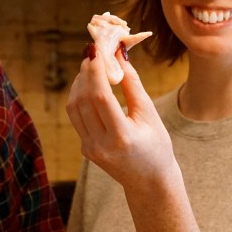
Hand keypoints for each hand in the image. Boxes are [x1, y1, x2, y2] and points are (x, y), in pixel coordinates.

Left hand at [66, 45, 175, 192]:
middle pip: (83, 100)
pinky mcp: (85, 149)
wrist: (149, 181)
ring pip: (74, 108)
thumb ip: (132, 84)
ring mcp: (90, 149)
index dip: (96, 71)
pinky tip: (89, 85)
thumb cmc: (156, 145)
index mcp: (122, 137)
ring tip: (90, 66)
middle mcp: (101, 144)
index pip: (100, 97)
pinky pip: (76, 117)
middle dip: (86, 73)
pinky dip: (79, 97)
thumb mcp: (149, 114)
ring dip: (79, 83)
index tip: (96, 50)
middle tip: (92, 53)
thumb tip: (118, 56)